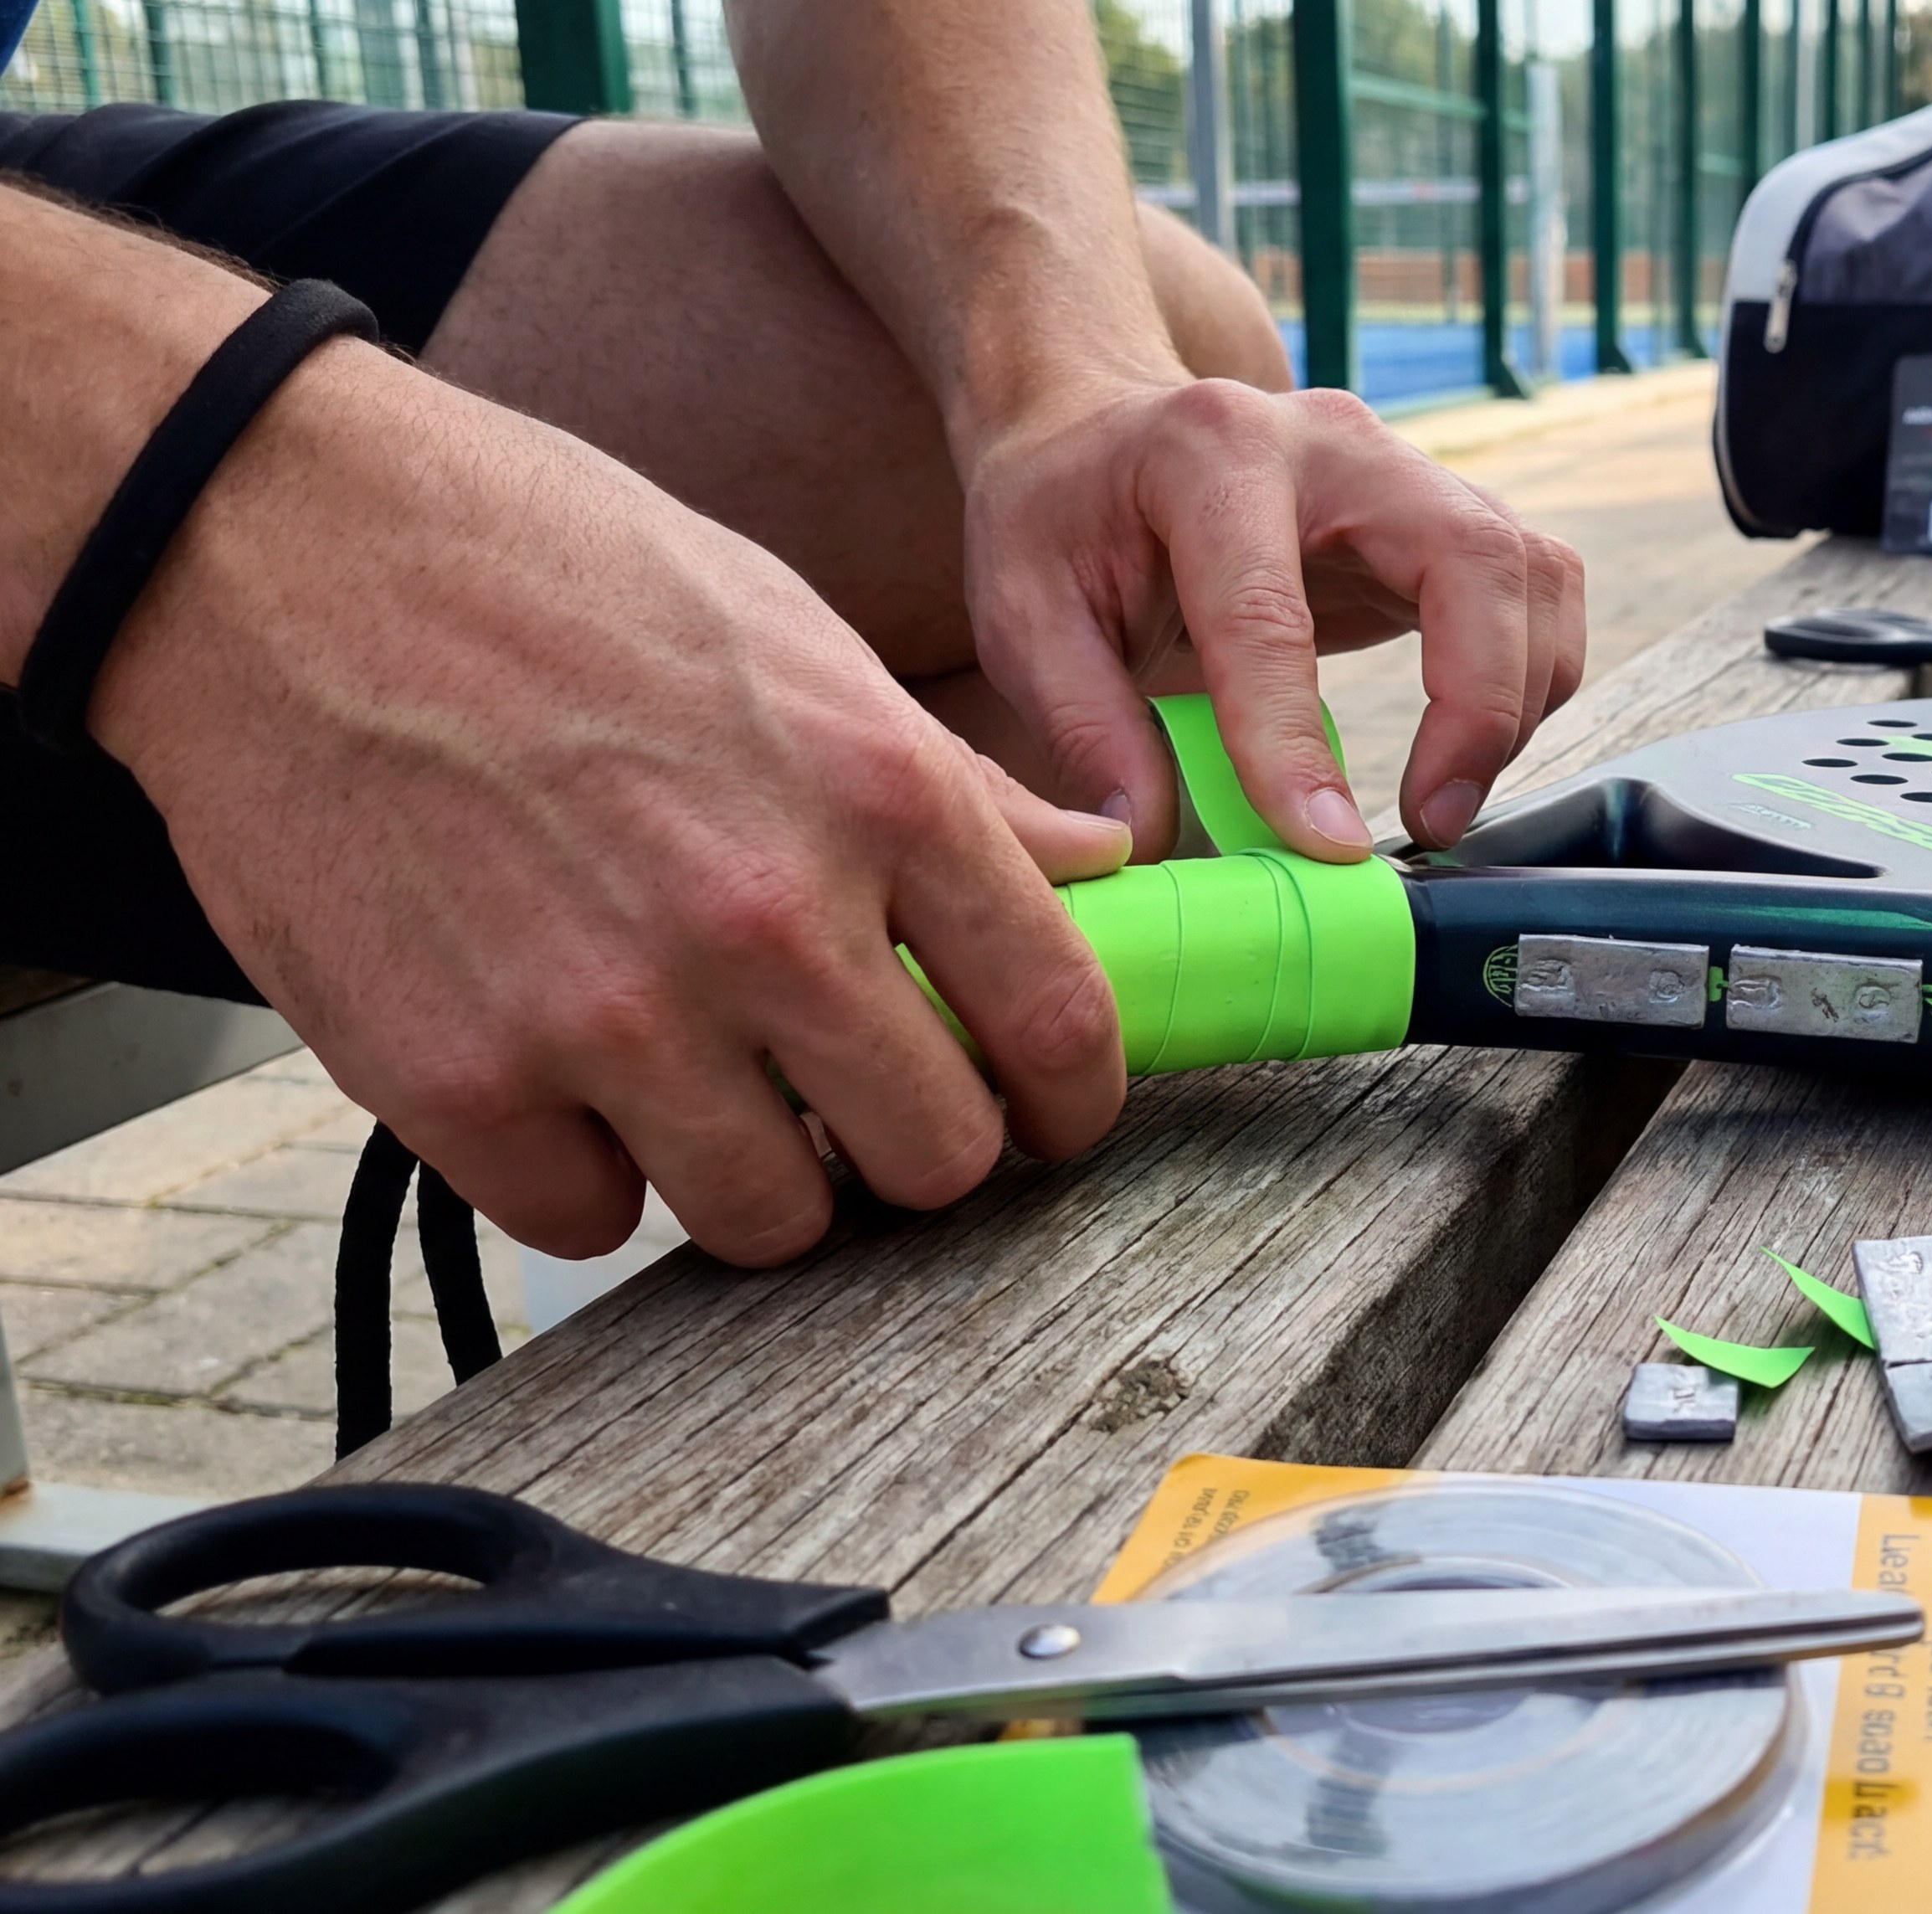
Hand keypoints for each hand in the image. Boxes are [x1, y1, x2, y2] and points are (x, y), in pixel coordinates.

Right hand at [96, 342, 1132, 1265]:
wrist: (277, 548)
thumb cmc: (548, 570)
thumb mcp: (793, 637)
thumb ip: (950, 789)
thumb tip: (1093, 870)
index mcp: (879, 793)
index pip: (1058, 1023)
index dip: (1071, 1100)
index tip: (1047, 1116)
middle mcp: (765, 918)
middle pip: (933, 1158)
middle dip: (915, 1149)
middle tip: (863, 1108)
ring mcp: (610, 1014)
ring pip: (772, 1221)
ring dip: (757, 1178)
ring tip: (708, 1087)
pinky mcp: (459, 1083)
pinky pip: (587, 1221)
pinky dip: (588, 1175)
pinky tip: (564, 1078)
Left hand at [958, 379, 1585, 859]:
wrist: (1106, 433)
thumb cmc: (1062, 518)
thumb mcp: (1022, 613)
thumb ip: (1083, 728)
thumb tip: (1148, 842)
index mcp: (1213, 453)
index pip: (1271, 612)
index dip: (1294, 742)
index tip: (1320, 845)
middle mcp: (1334, 441)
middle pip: (1471, 554)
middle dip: (1477, 705)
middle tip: (1433, 820)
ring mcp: (1408, 469)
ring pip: (1530, 571)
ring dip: (1517, 699)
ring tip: (1446, 797)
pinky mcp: (1448, 514)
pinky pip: (1538, 589)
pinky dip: (1530, 678)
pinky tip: (1470, 745)